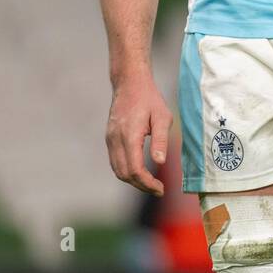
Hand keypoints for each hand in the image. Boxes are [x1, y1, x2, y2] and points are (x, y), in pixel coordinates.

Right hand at [106, 72, 171, 195]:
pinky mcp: (109, 138)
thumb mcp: (163, 117)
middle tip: (159, 189)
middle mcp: (115, 140)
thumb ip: (161, 140)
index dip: (147, 183)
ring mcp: (110, 139)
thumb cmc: (150, 99)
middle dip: (141, 186)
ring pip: (117, 170)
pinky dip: (126, 172)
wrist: (130, 83)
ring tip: (151, 183)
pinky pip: (115, 161)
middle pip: (124, 174)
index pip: (134, 169)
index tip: (161, 189)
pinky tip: (141, 172)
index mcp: (129, 135)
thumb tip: (160, 162)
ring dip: (133, 181)